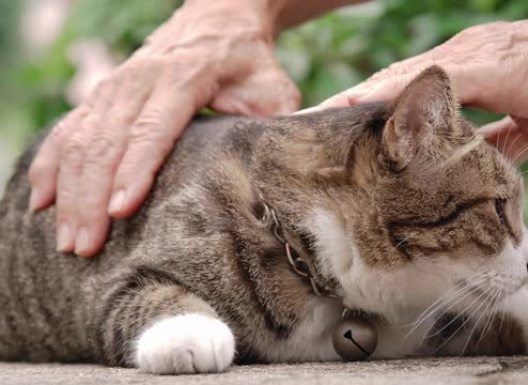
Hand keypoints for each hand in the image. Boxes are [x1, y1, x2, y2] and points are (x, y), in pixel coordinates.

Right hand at [29, 0, 299, 256]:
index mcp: (183, 78)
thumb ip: (276, 125)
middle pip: (106, 141)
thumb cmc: (250, 64)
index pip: (152, 129)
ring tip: (67, 239)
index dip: (135, 171)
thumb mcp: (275, 88)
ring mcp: (114, 87)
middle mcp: (139, 80)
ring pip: (81, 140)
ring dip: (69, 191)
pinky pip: (66, 131)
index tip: (120, 211)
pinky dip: (50, 165)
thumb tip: (276, 170)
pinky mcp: (102, 96)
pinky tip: (41, 200)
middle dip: (91, 197)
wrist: (219, 22)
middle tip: (86, 247)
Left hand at [314, 8, 527, 161]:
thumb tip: (472, 169)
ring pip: (398, 79)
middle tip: (312, 127)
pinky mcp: (484, 66)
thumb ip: (493, 144)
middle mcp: (458, 60)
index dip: (373, 111)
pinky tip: (360, 106)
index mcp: (467, 74)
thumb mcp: (526, 128)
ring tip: (319, 119)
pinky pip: (425, 82)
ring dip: (358, 99)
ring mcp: (468, 59)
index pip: (408, 94)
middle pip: (391, 84)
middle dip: (351, 105)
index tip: (341, 133)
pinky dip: (391, 94)